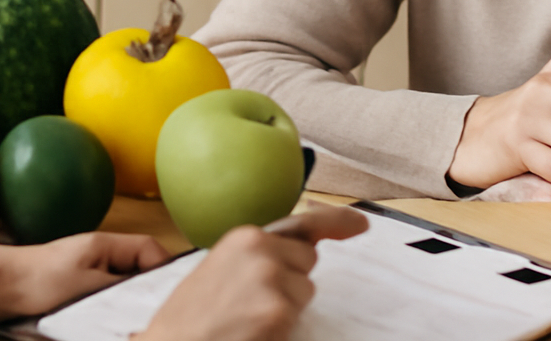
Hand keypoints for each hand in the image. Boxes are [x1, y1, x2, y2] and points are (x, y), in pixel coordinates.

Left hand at [8, 232, 171, 316]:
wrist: (1, 286)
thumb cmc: (40, 280)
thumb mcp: (87, 285)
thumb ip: (120, 285)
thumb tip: (145, 292)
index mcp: (106, 244)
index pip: (149, 249)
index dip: (164, 267)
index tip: (169, 292)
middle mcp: (101, 254)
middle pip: (139, 266)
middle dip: (147, 287)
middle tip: (152, 309)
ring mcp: (90, 270)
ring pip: (123, 283)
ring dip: (127, 299)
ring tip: (130, 316)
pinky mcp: (79, 287)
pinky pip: (106, 294)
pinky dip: (111, 306)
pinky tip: (108, 319)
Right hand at [139, 205, 367, 340]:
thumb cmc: (190, 320)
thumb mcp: (220, 271)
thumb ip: (256, 257)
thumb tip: (299, 252)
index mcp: (245, 237)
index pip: (304, 223)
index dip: (338, 221)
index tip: (360, 224)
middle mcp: (261, 249)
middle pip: (306, 261)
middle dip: (291, 281)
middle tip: (253, 304)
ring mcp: (272, 278)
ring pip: (305, 291)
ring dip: (285, 308)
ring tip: (247, 320)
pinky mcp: (279, 310)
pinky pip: (298, 317)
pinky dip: (281, 328)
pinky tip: (253, 331)